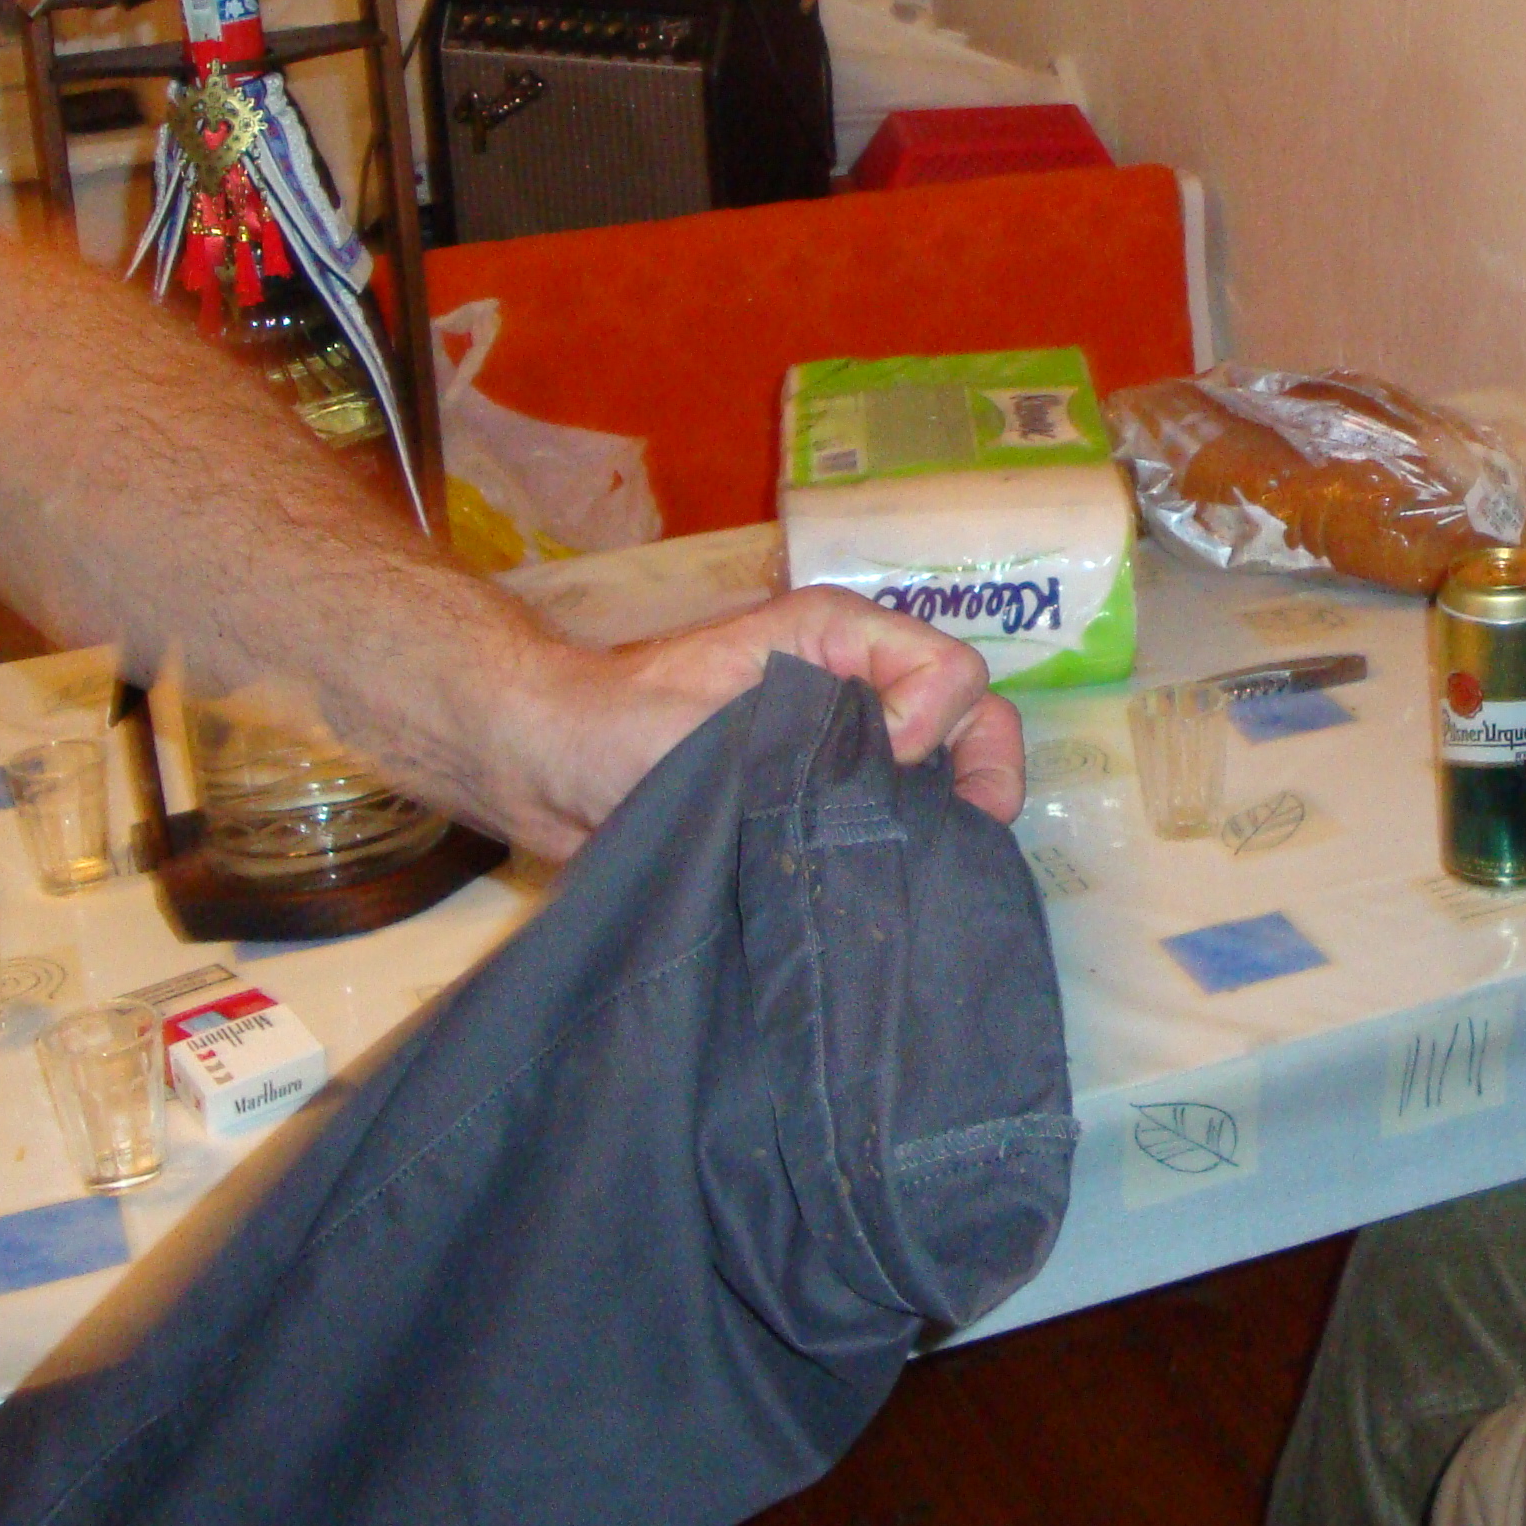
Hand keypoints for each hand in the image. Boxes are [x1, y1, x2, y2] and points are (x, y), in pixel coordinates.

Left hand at [508, 586, 1021, 859]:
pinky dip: (910, 847)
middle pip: (970, 716)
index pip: (949, 670)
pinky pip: (898, 816)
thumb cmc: (612, 726)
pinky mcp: (825, 801)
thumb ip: (805, 740)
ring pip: (945, 771)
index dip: (935, 722)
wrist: (544, 774)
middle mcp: (856, 685)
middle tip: (968, 837)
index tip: (886, 764)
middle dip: (981, 774)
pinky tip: (894, 886)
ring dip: (945, 816)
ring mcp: (845, 745)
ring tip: (928, 871)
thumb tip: (895, 777)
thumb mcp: (709, 720)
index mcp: (838, 639)